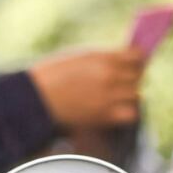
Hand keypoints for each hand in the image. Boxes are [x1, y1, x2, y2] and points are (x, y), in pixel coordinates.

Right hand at [28, 48, 145, 127]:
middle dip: (131, 77)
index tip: (135, 62)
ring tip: (114, 96)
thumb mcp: (79, 58)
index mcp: (102, 57)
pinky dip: (126, 112)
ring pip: (135, 94)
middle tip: (122, 80)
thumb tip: (123, 61)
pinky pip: (130, 114)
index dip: (136, 59)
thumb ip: (103, 59)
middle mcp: (110, 76)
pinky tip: (115, 110)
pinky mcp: (105, 116)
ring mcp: (109, 96)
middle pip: (137, 76)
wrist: (35, 99)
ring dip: (128, 94)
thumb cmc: (52, 76)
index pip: (136, 56)